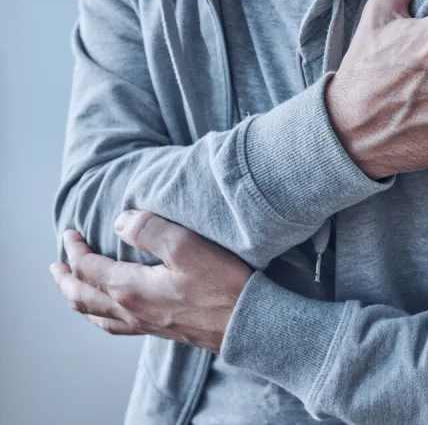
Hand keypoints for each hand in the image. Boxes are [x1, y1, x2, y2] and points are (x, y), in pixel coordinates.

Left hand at [50, 211, 251, 353]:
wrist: (247, 323)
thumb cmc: (222, 284)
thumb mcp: (187, 246)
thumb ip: (150, 229)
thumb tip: (120, 221)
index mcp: (131, 288)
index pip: (88, 267)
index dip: (74, 248)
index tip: (71, 232)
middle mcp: (131, 310)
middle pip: (82, 296)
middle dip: (65, 278)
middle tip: (56, 264)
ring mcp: (145, 324)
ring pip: (96, 315)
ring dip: (79, 298)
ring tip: (73, 288)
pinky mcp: (162, 330)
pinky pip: (117, 326)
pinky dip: (101, 316)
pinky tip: (111, 313)